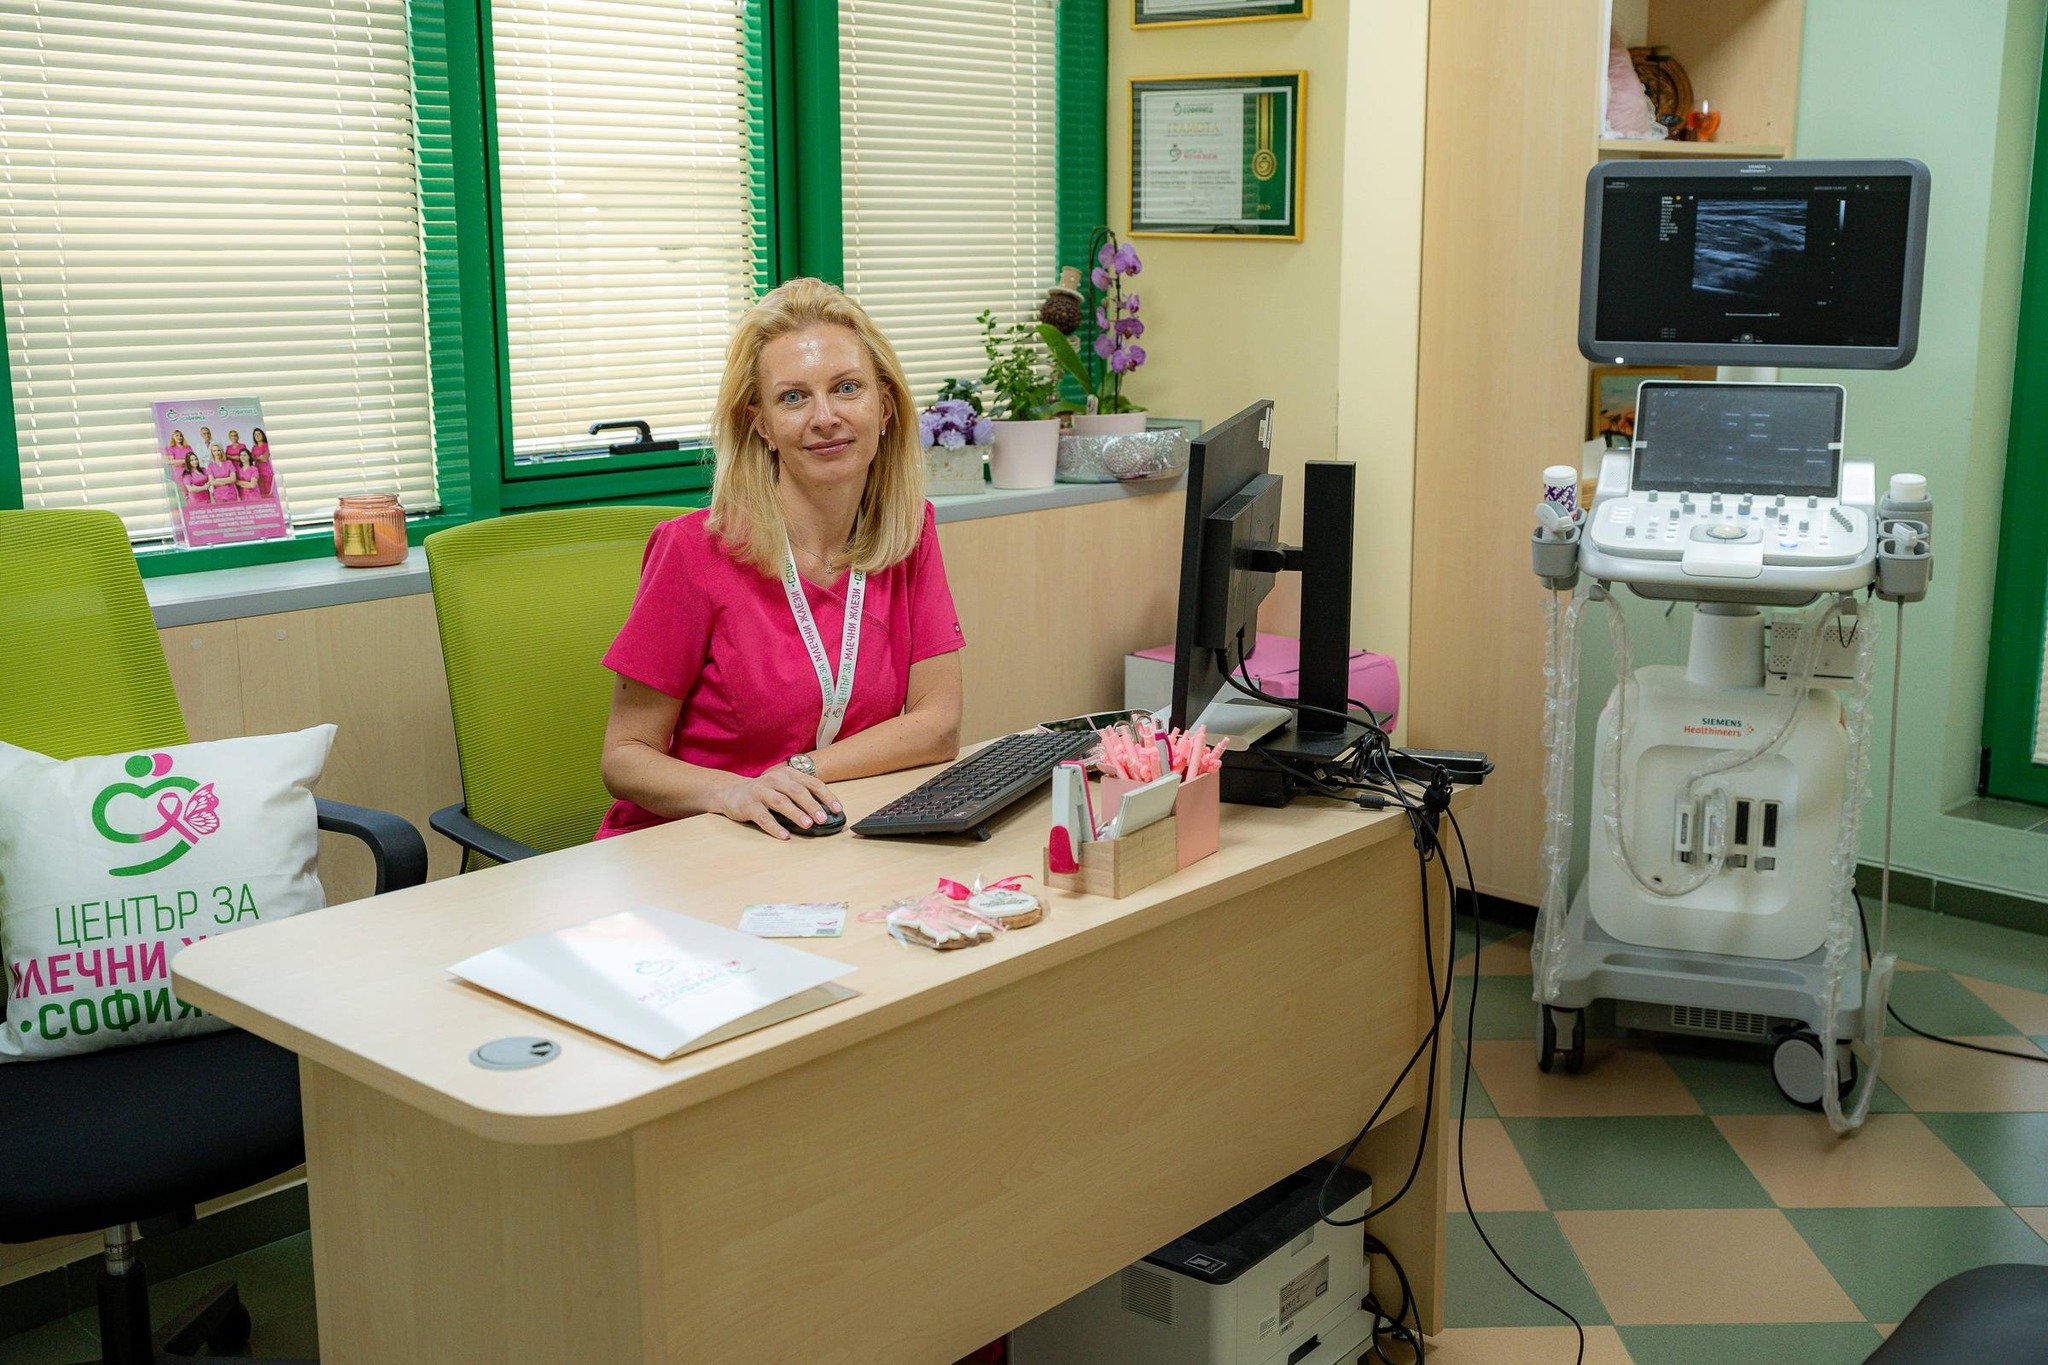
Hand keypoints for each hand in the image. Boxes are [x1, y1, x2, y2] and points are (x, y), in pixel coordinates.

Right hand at [719, 766, 842, 839]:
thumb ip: (801, 794)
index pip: (811, 783)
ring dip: (796, 814)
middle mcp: (775, 780)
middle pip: (797, 791)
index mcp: (788, 774)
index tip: (837, 809)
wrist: (732, 792)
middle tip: (824, 818)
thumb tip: (826, 812)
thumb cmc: (765, 792)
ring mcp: (760, 792)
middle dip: (812, 805)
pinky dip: (775, 827)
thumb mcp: (783, 787)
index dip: (826, 795)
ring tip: (808, 825)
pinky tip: (784, 836)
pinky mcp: (748, 806)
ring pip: (781, 802)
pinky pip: (763, 817)